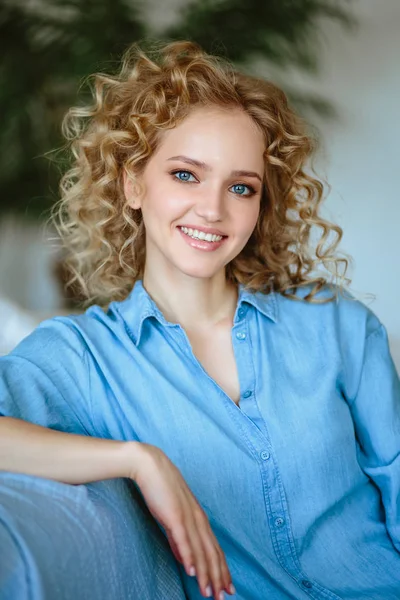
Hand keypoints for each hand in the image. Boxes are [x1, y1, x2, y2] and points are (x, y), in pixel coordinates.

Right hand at [131, 443, 235, 598]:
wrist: (150, 465)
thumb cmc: (160, 489)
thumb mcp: (172, 516)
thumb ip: (178, 538)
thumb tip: (184, 559)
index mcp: (198, 518)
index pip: (214, 548)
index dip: (222, 569)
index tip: (228, 588)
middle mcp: (197, 518)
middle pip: (212, 553)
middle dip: (219, 578)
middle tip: (224, 598)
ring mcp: (187, 517)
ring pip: (200, 550)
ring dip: (206, 574)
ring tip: (210, 593)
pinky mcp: (174, 515)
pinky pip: (183, 540)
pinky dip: (189, 557)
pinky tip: (192, 572)